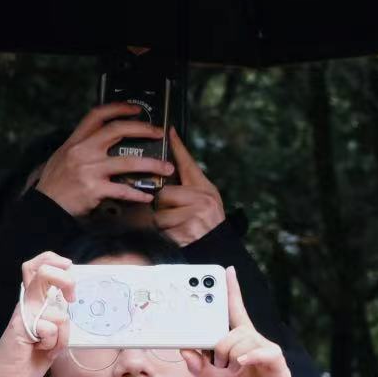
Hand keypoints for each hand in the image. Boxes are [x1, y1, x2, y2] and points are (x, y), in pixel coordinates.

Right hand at [0, 253, 74, 376]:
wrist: (7, 375)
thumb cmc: (30, 354)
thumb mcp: (51, 331)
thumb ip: (59, 315)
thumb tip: (73, 304)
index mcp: (34, 299)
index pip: (37, 265)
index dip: (53, 259)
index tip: (68, 268)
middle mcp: (27, 302)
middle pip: (44, 271)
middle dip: (66, 280)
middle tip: (71, 298)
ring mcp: (24, 313)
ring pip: (59, 313)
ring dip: (62, 336)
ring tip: (48, 345)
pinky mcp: (23, 327)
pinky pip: (52, 330)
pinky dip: (53, 345)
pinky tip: (40, 349)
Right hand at [33, 103, 173, 215]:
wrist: (44, 206)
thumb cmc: (54, 184)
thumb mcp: (62, 157)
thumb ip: (81, 147)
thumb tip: (102, 140)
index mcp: (75, 142)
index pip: (97, 116)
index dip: (119, 108)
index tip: (136, 109)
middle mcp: (83, 151)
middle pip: (118, 130)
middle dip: (144, 129)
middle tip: (159, 134)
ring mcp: (89, 170)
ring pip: (129, 162)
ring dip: (152, 165)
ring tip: (166, 168)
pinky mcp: (94, 189)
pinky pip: (123, 190)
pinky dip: (137, 193)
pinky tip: (147, 195)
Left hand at [151, 131, 225, 246]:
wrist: (218, 246)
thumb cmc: (207, 222)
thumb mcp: (205, 199)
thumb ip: (188, 187)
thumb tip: (167, 174)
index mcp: (204, 188)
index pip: (188, 163)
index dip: (177, 146)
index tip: (170, 131)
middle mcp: (202, 197)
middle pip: (163, 194)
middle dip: (162, 206)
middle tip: (174, 214)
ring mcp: (196, 213)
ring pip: (159, 212)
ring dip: (162, 221)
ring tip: (178, 225)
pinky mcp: (188, 228)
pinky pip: (162, 227)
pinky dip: (165, 233)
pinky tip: (178, 234)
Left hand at [182, 269, 294, 376]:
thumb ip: (199, 367)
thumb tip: (184, 350)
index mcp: (239, 343)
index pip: (235, 312)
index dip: (231, 292)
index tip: (227, 272)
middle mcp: (254, 342)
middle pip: (231, 330)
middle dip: (219, 348)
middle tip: (221, 367)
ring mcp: (267, 352)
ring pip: (241, 341)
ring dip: (231, 358)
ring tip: (234, 373)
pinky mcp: (278, 364)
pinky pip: (262, 352)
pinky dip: (249, 357)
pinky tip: (242, 364)